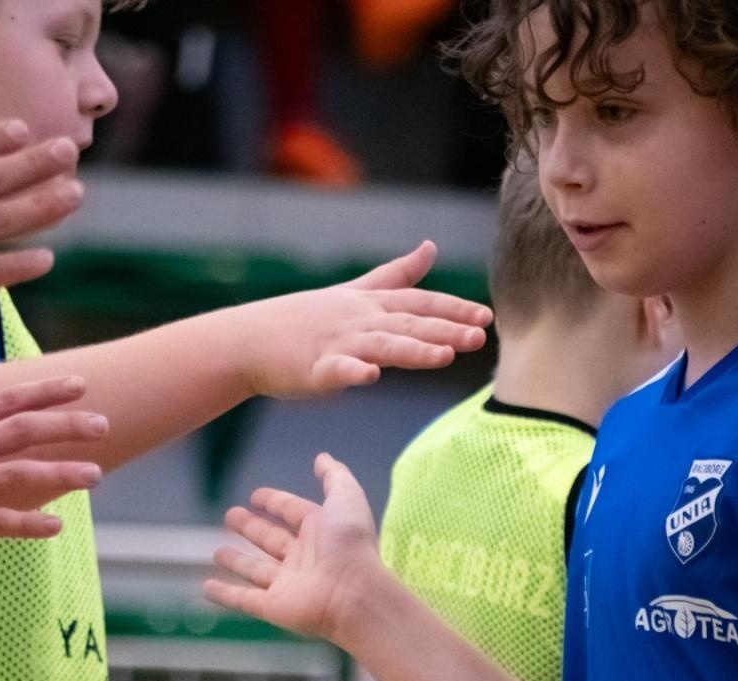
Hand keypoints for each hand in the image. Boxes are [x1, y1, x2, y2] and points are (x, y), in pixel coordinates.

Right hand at [0, 371, 108, 559]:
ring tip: (96, 475)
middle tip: (103, 424)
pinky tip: (56, 527)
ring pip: (15, 474)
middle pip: (19, 430)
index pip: (7, 401)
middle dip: (65, 425)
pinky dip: (27, 524)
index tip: (82, 386)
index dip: (46, 392)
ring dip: (59, 473)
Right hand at [206, 454, 385, 642]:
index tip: (255, 495)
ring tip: (217, 553)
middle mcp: (303, 557)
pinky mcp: (274, 607)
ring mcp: (287, 584)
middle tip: (230, 516)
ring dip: (237, 562)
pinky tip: (207, 588)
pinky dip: (225, 595)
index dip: (274, 502)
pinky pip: (244, 600)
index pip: (292, 511)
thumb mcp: (346, 498)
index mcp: (319, 530)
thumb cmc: (350, 544)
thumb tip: (322, 457)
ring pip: (256, 570)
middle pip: (271, 539)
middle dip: (250, 527)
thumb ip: (334, 477)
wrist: (354, 593)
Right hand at [240, 242, 491, 397]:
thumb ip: (397, 274)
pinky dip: (352, 371)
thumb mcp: (355, 291)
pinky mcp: (314, 369)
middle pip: (409, 323)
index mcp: (371, 304)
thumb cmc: (304, 319)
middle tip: (479, 336)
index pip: (420, 304)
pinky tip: (369, 377)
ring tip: (443, 356)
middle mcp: (359, 320)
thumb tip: (431, 248)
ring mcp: (337, 343)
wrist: (251, 339)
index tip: (486, 317)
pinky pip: (335, 370)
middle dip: (445, 328)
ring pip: (381, 345)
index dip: (454, 309)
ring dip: (413, 349)